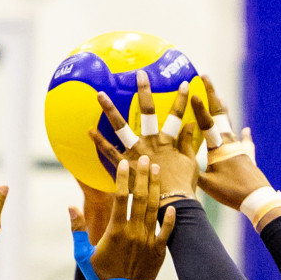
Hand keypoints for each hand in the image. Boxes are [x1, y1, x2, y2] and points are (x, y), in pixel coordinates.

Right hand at [69, 156, 175, 279]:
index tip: (124, 164)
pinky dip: (169, 218)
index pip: (120, 197)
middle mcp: (133, 232)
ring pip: (154, 209)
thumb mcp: (82, 254)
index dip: (122, 179)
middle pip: (140, 197)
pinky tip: (171, 205)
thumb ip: (77, 230)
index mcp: (115, 230)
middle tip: (145, 159)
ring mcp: (148, 241)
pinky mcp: (159, 251)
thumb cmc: (100, 275)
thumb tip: (70, 207)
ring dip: (155, 188)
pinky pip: (166, 231)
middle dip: (142, 176)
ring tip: (156, 171)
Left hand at [89, 70, 200, 202]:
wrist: (171, 205)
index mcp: (168, 142)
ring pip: (122, 127)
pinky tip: (89, 130)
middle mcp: (151, 143)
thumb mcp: (189, 164)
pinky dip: (99, 141)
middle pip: (147, 113)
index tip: (184, 83)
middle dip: (144, 92)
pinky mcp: (125, 166)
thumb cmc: (183, 187)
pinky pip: (109, 152)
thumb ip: (187, 143)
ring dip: (110, 110)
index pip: (176, 116)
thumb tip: (191, 124)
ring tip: (101, 94)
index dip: (181, 100)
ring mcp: (136, 153)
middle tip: (139, 74)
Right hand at [189, 75, 272, 214]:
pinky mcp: (248, 156)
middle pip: (220, 114)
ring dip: (222, 109)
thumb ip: (192, 170)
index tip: (192, 92)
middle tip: (205, 77)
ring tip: (218, 98)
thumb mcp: (206, 185)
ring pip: (230, 123)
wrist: (257, 198)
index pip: (206, 124)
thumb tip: (177, 161)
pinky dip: (244, 135)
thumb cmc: (230, 192)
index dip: (198, 108)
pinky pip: (245, 141)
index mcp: (218, 148)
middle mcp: (230, 143)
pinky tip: (246, 129)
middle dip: (211, 94)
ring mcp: (240, 148)